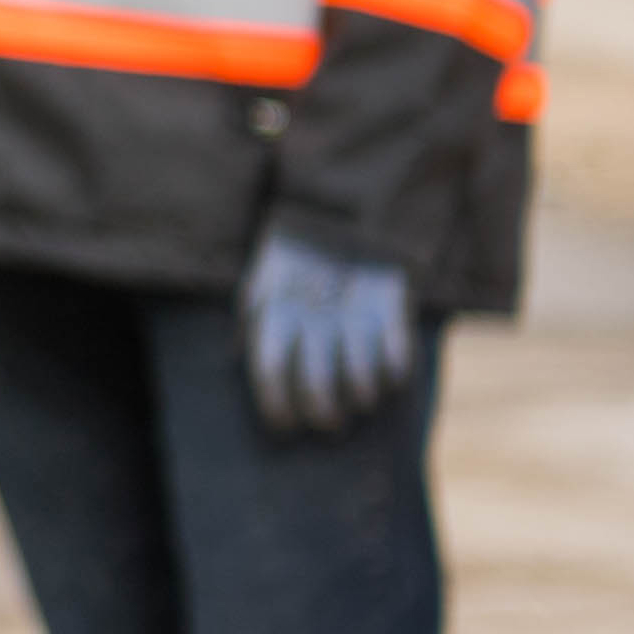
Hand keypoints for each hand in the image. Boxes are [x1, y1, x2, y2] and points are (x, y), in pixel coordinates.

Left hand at [240, 227, 418, 433]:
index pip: (268, 375)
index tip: (285, 426)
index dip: (276, 409)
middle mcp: (312, 317)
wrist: (343, 208)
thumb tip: (237, 358)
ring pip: (360, 382)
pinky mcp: (390, 306)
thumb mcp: (261, 280)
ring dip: (361, 398)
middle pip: (317, 389)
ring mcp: (353, 313)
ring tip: (361, 398)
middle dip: (324, 416)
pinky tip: (389, 374)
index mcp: (275, 311)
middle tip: (330, 423)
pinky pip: (397, 360)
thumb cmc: (297, 256)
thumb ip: (251, 321)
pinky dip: (394, 375)